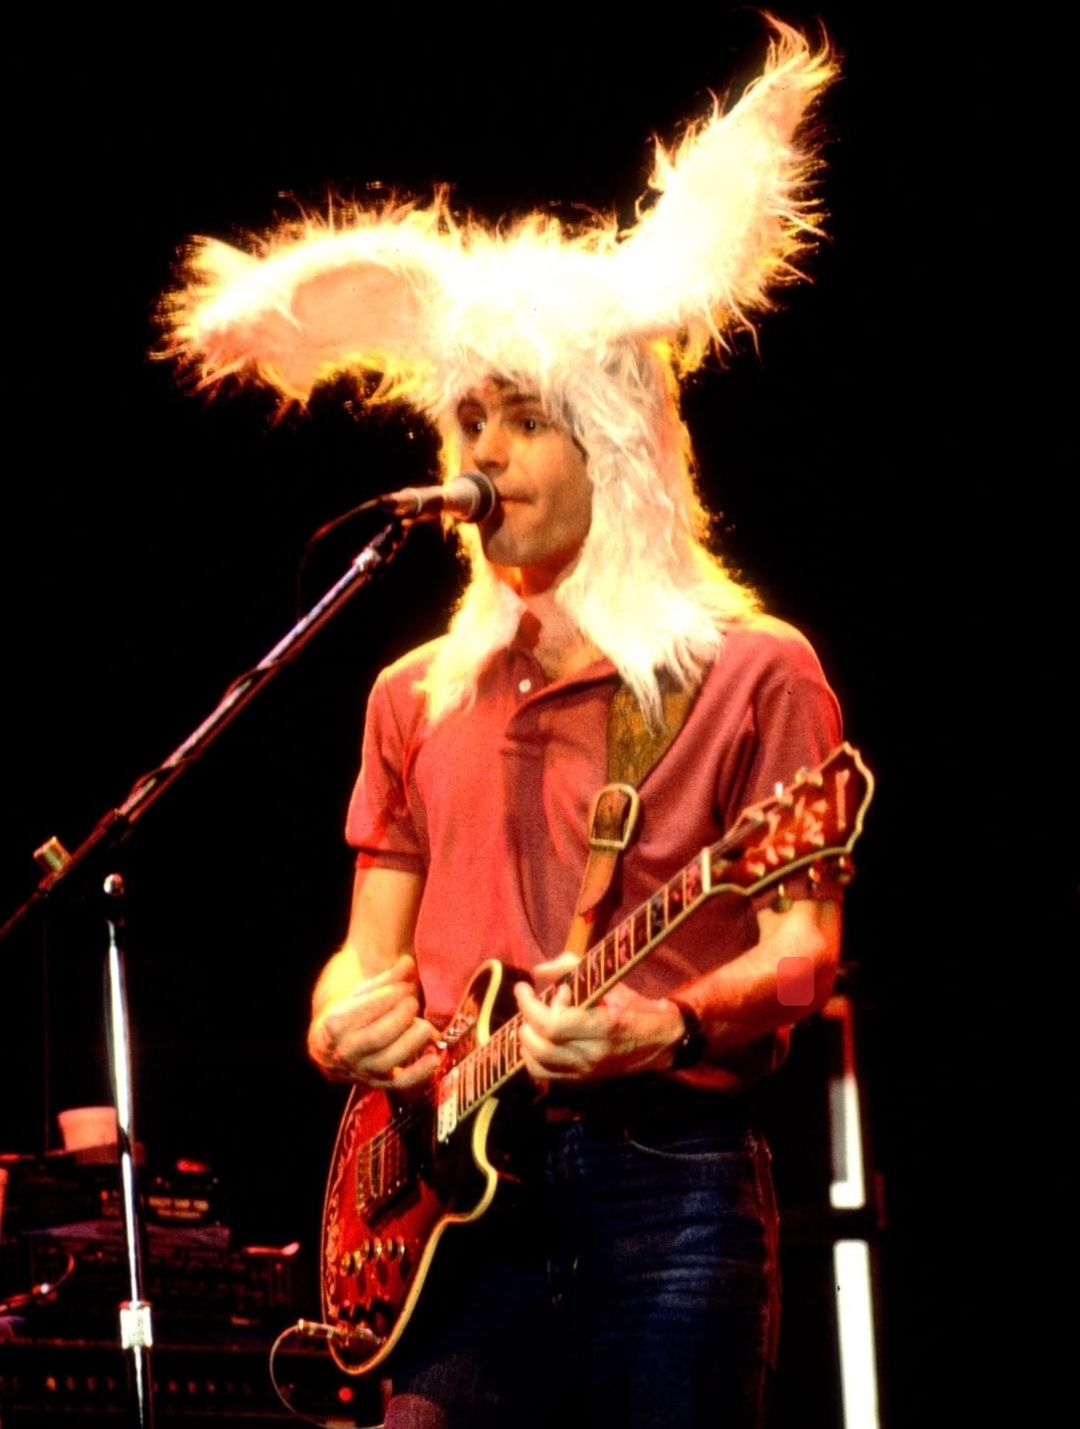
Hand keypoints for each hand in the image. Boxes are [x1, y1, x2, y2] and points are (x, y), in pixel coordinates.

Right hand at [308, 953, 440, 1087]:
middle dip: (400, 1017)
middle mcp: (346, 1051)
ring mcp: (361, 1070)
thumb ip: (387, 979)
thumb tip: (407, 962)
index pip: (364, 1010)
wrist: (331, 1048)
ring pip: (387, 1060)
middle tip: (414, 1001)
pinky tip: (435, 1058)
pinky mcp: (378, 1084)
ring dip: (411, 1042)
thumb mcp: (362, 993)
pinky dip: (419, 1074)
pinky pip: (399, 1084)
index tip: (406, 985)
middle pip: (377, 1036)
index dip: (389, 997)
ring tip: (426, 1025)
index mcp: (335, 1024)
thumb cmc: (352, 1013)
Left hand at [513, 952, 683, 1082]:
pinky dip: (532, 1058)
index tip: (529, 987)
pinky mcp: (583, 1080)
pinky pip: (546, 1075)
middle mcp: (592, 1054)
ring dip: (525, 1041)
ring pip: (538, 1065)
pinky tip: (536, 1041)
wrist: (663, 1041)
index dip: (533, 1005)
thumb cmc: (636, 1007)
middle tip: (525, 999)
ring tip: (529, 1020)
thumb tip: (539, 971)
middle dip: (525, 1019)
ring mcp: (587, 1071)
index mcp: (603, 1026)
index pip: (553, 1024)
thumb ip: (572, 969)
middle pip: (541, 1045)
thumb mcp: (610, 981)